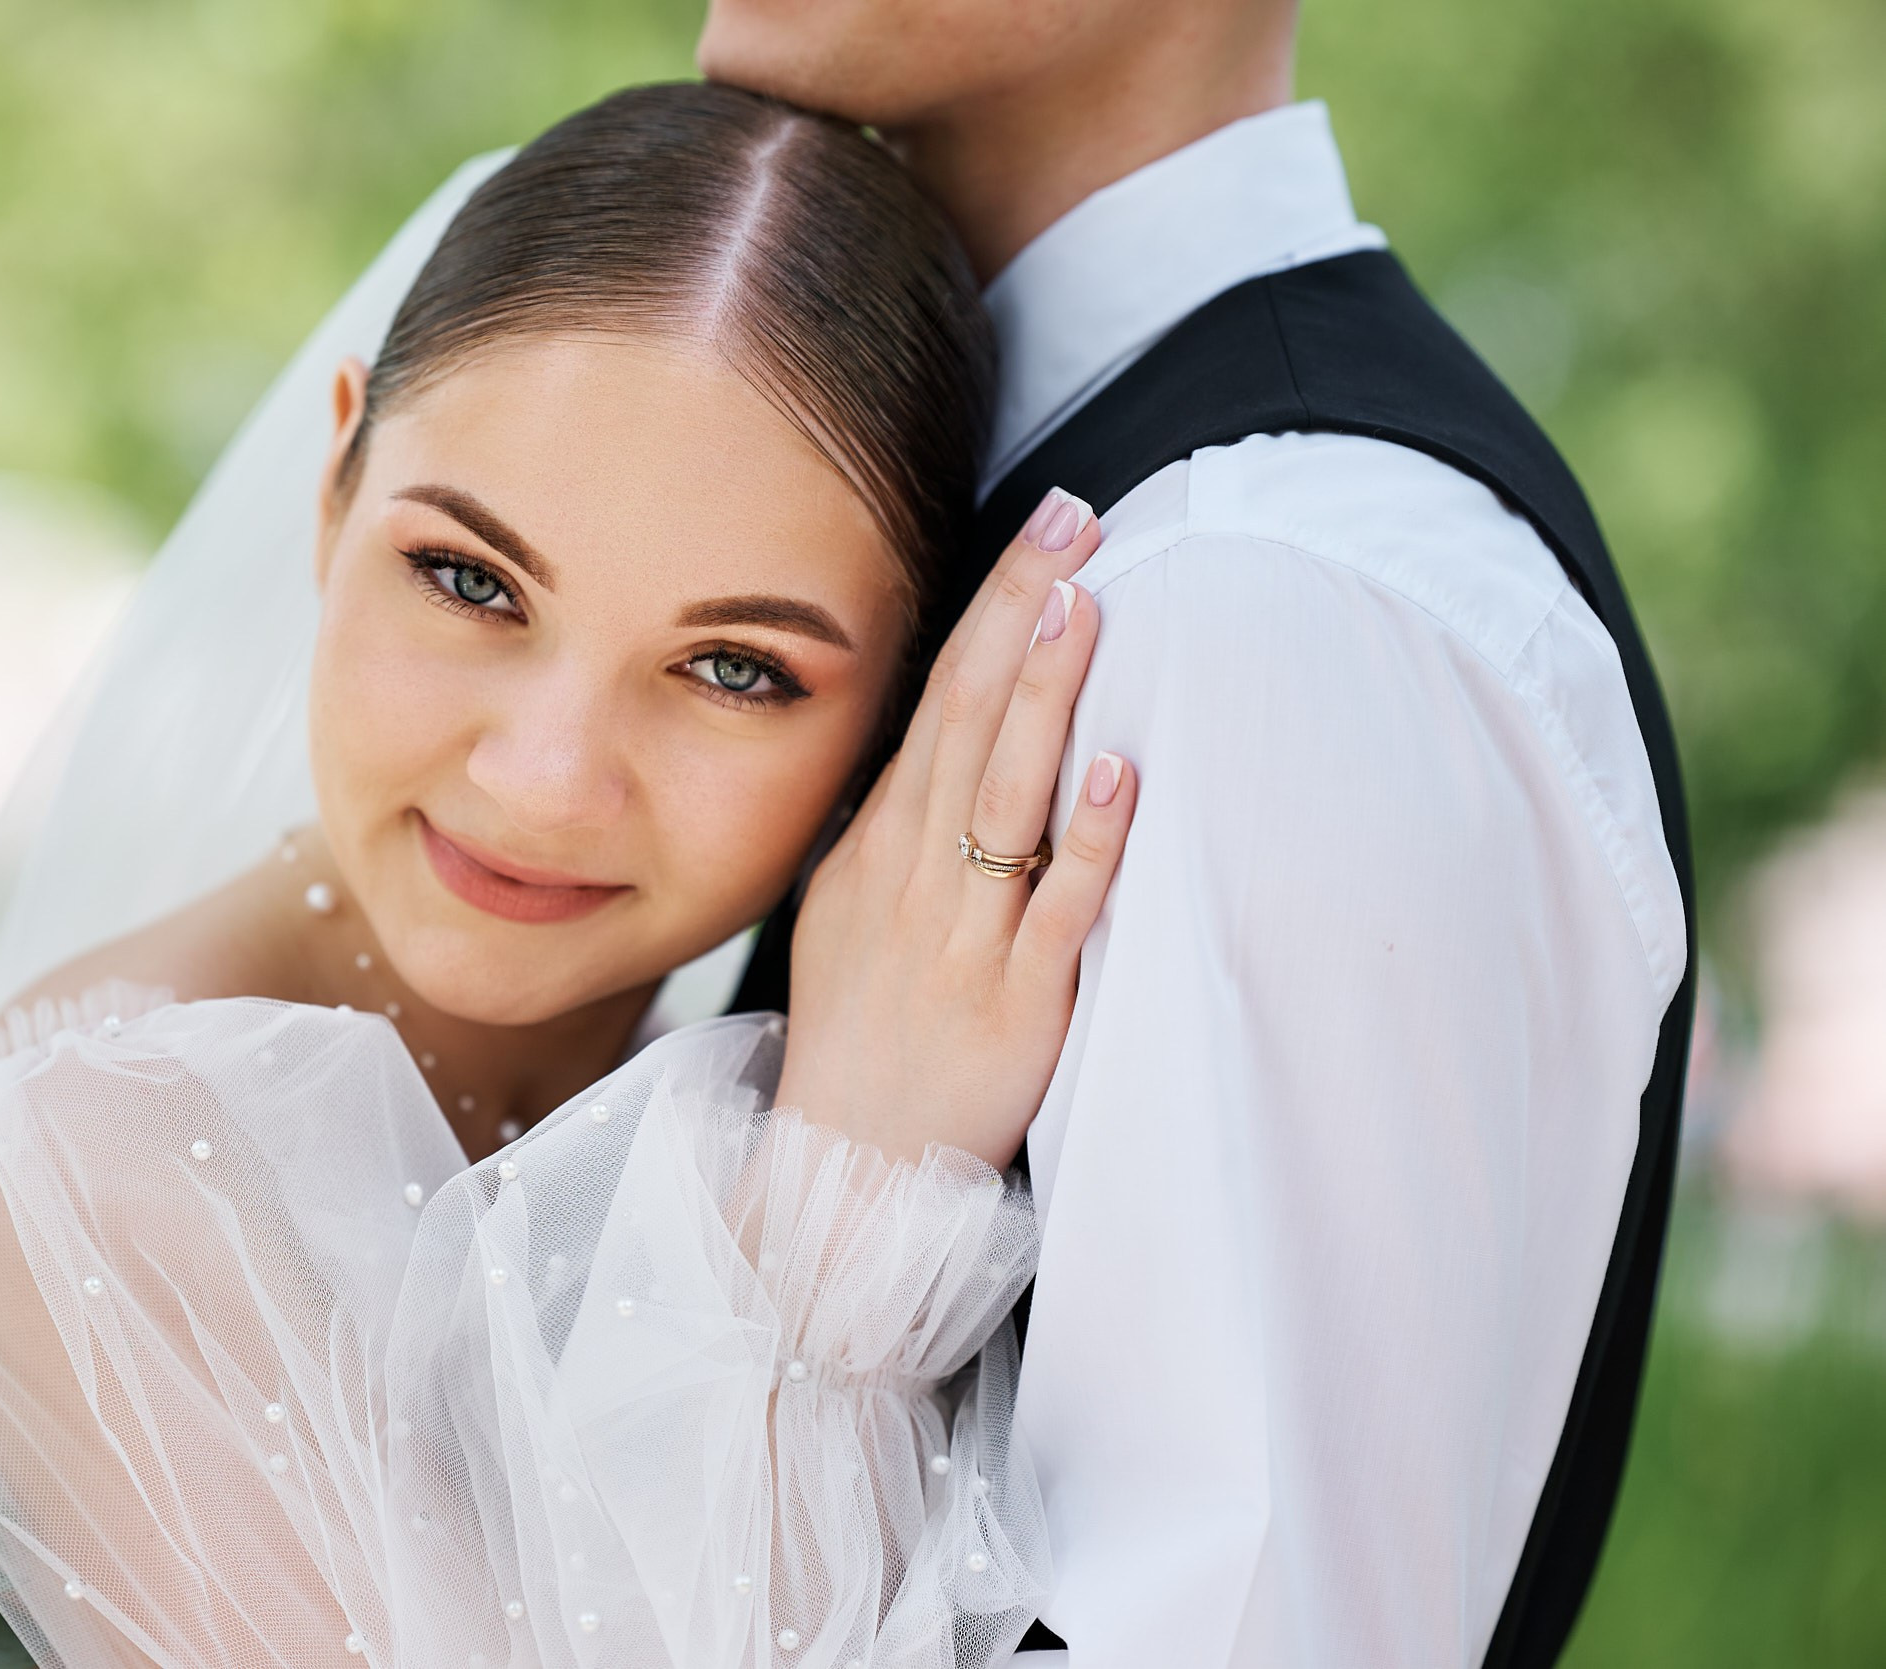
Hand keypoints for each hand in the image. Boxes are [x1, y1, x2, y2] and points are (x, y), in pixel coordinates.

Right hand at [773, 487, 1135, 1168]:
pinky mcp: (1018, 1007)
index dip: (992, 610)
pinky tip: (1119, 773)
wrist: (845, 1179)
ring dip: (1044, 699)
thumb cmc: (858, 1043)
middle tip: (1075, 519)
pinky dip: (1089, 842)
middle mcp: (914, 879)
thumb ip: (890, 834)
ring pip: (1005, 798)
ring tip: (1083, 607)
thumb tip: (927, 753)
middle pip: (967, 722)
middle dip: (1021, 614)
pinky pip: (1058, 913)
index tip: (1047, 530)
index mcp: (878, 851)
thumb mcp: (845, 920)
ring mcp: (963, 940)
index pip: (936, 702)